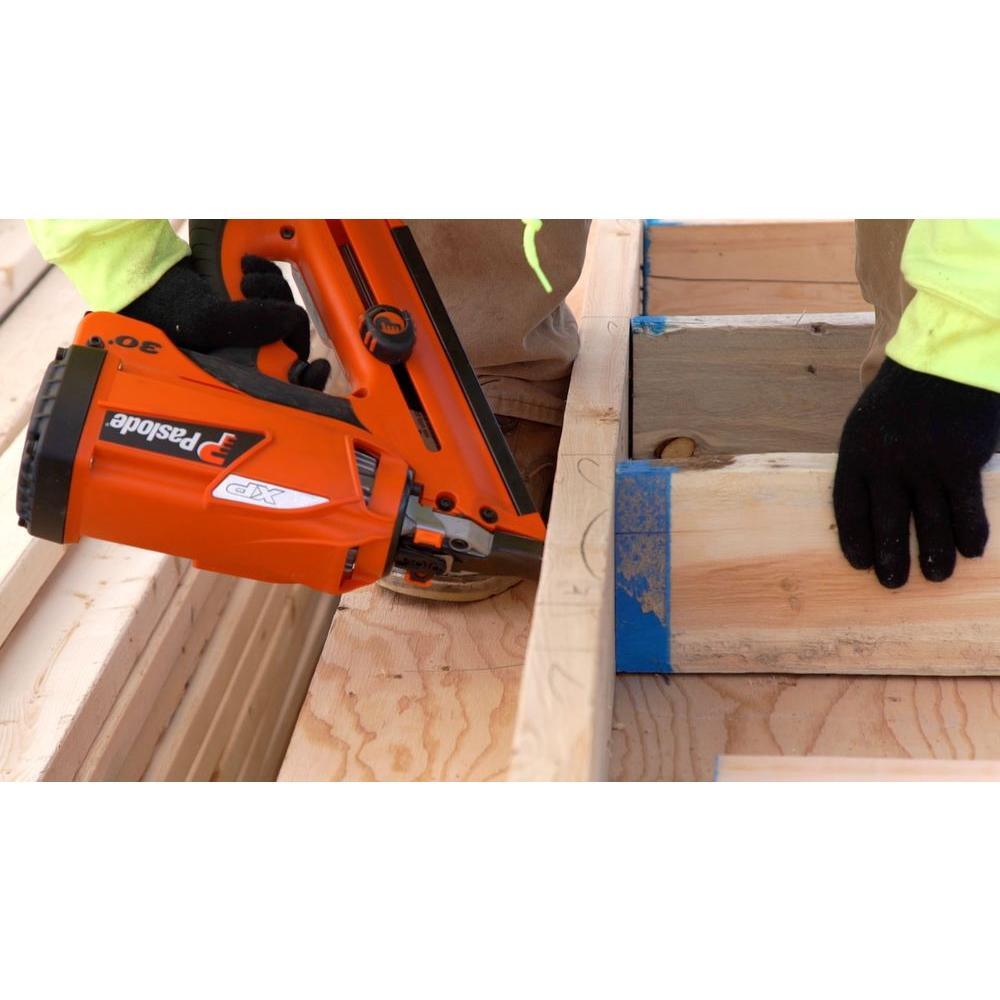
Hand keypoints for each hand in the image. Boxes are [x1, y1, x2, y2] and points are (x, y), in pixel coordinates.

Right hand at [120, 254, 329, 387]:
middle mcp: (245, 357)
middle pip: (291, 346)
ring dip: (272, 290)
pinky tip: (246, 265)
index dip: (305, 385)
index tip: (315, 369)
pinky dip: (267, 274)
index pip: (284, 391)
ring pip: (286, 315)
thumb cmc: (161, 307)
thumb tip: (290, 319)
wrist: (143, 269)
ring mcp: (248, 330)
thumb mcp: (204, 322)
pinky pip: (277, 290)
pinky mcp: (249, 302)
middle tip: (253, 292)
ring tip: (242, 279)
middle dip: (282, 317)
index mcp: (235, 376)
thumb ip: (247, 324)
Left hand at [834, 358, 999, 587]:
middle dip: (891, 558)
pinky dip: (969, 533)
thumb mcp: (867, 424)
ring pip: (930, 523)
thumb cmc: (902, 396)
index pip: (849, 508)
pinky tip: (970, 551)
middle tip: (894, 583)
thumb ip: (868, 463)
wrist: (944, 361)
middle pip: (887, 523)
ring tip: (935, 576)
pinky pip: (965, 508)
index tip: (861, 563)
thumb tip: (874, 509)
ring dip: (934, 554)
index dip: (854, 539)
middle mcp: (887, 464)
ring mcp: (925, 465)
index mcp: (856, 453)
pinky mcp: (961, 462)